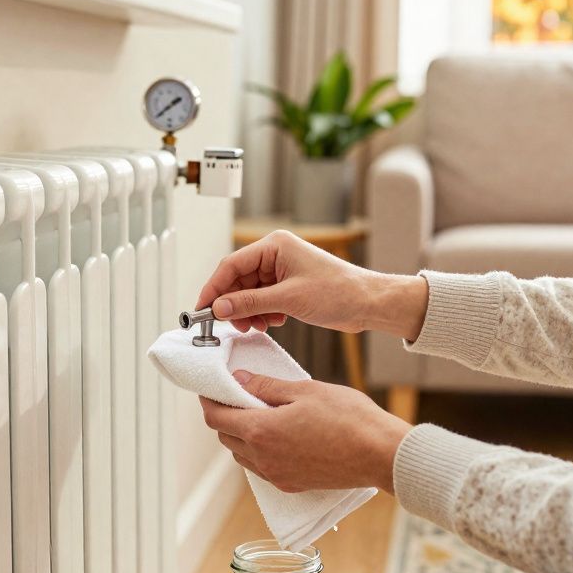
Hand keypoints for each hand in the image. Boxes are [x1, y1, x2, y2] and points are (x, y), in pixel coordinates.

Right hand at [197, 230, 428, 340]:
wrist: (368, 303)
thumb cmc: (338, 292)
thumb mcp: (288, 299)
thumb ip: (250, 303)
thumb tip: (220, 308)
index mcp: (274, 246)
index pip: (232, 264)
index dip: (214, 288)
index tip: (203, 308)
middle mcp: (276, 254)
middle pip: (238, 279)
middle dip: (234, 304)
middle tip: (232, 324)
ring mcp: (282, 270)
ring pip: (250, 292)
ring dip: (249, 312)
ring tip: (258, 326)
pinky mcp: (289, 286)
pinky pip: (263, 299)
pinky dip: (262, 313)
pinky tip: (273, 323)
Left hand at [199, 370, 411, 494]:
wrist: (380, 454)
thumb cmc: (348, 418)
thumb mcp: (304, 390)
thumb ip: (266, 387)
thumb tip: (238, 381)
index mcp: (260, 432)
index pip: (216, 417)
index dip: (209, 401)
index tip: (212, 389)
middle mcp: (263, 459)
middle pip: (225, 437)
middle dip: (224, 416)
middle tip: (237, 397)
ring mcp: (277, 476)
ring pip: (241, 455)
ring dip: (240, 435)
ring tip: (259, 415)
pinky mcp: (292, 486)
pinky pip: (261, 469)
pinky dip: (258, 452)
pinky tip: (275, 437)